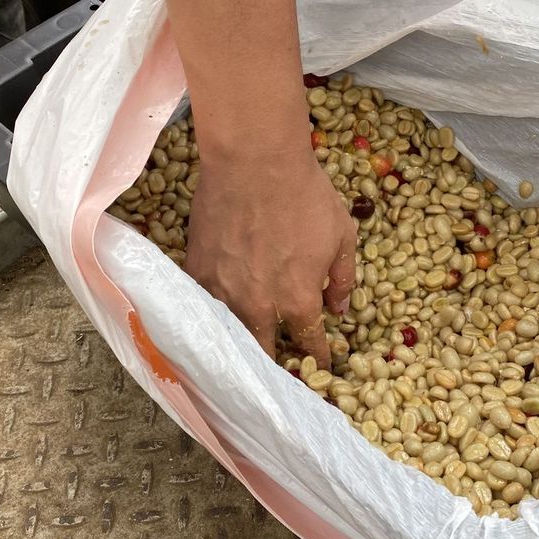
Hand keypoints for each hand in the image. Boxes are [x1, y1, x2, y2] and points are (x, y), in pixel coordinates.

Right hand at [184, 143, 356, 367]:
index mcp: (299, 300)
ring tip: (241, 366)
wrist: (253, 160)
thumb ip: (342, 278)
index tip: (320, 370)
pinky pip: (204, 308)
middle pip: (264, 356)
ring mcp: (222, 292)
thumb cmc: (304, 193)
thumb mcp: (342, 234)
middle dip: (274, 371)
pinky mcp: (196, 274)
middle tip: (278, 378)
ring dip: (238, 350)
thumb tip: (338, 309)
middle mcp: (259, 306)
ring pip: (229, 338)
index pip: (310, 346)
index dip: (318, 362)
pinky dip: (212, 319)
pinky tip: (213, 327)